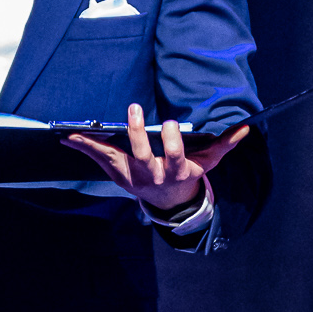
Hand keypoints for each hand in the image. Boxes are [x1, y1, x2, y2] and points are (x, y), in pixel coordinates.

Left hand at [61, 104, 250, 212]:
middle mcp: (152, 175)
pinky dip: (84, 148)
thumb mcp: (209, 161)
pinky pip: (99, 160)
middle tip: (132, 110)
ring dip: (95, 145)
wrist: (169, 201)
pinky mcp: (118, 174)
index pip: (174, 156)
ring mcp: (132, 176)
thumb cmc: (189, 173)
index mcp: (176, 171)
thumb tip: (245, 128)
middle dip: (136, 134)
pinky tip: (67, 137)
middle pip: (142, 156)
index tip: (167, 123)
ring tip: (76, 132)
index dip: (171, 141)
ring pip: (113, 160)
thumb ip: (225, 144)